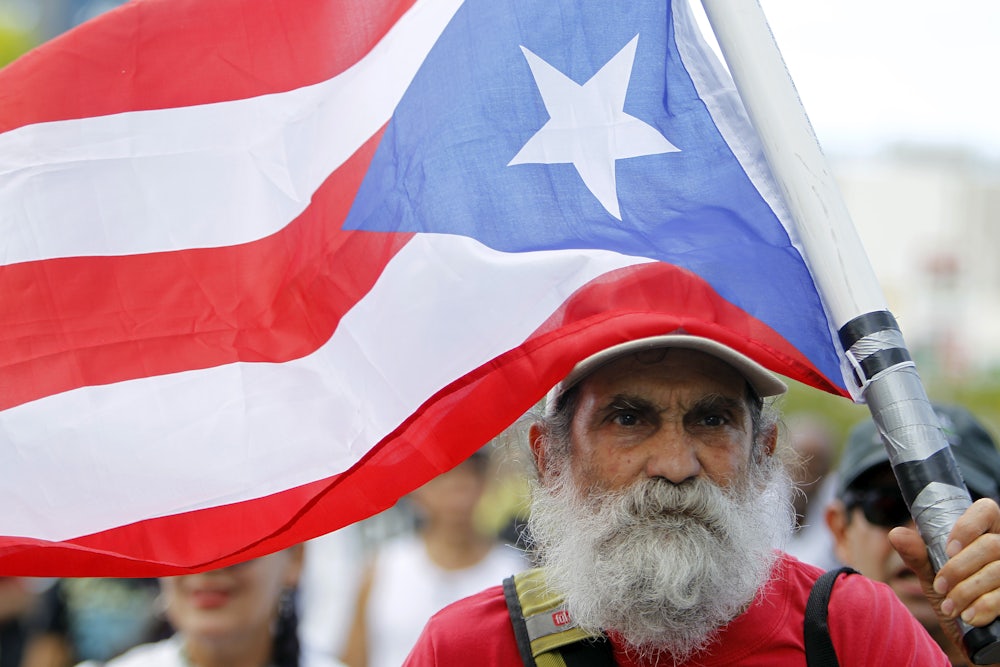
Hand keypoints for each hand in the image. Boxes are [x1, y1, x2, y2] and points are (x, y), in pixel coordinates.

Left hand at [890, 498, 999, 663]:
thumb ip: (919, 556)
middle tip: (940, 586)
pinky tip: (968, 617)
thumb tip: (896, 534)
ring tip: (950, 606)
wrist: (975, 643)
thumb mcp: (934, 577)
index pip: (987, 510)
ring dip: (967, 591)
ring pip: (998, 571)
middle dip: (958, 568)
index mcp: (987, 535)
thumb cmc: (956, 602)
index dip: (968, 526)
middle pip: (991, 545)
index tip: (948, 549)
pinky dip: (983, 607)